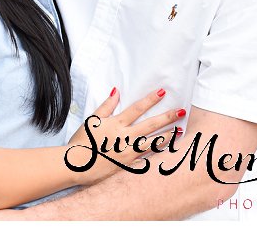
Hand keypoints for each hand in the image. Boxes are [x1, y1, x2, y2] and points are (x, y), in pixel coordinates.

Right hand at [65, 86, 182, 182]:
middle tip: (181, 111)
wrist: (75, 165)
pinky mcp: (129, 165)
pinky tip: (169, 152)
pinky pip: (148, 159)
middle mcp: (125, 137)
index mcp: (116, 124)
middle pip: (150, 125)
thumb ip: (106, 106)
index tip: (163, 92)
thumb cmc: (81, 142)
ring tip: (181, 131)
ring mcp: (129, 152)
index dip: (150, 99)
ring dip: (168, 136)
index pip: (136, 108)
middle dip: (167, 117)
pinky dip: (159, 155)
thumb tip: (117, 92)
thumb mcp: (92, 121)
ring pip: (154, 142)